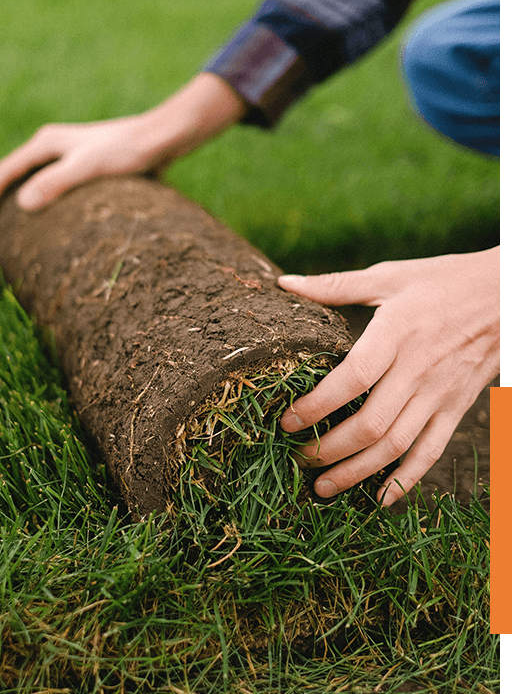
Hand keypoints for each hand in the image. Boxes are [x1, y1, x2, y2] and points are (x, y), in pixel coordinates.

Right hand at [0, 73, 245, 225]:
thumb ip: (57, 183)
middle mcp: (55, 146)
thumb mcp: (89, 167)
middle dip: (2, 201)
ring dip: (25, 202)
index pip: (6, 171)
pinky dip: (50, 204)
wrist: (162, 138)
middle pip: (17, 174)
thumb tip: (23, 204)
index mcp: (47, 143)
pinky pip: (59, 187)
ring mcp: (72, 155)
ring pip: (38, 181)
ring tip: (18, 230)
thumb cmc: (127, 151)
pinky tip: (58, 224)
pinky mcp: (90, 166)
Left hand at [278, 247, 499, 505]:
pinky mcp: (457, 408)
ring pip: (396, 446)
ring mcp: (440, 394)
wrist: (507, 294)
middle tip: (297, 457)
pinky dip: (406, 480)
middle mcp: (418, 370)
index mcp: (396, 334)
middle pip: (371, 424)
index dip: (317, 405)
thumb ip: (335, 285)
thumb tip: (285, 283)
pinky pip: (432, 452)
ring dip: (357, 472)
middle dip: (329, 449)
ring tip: (323, 487)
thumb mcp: (389, 276)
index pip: (351, 379)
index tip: (287, 420)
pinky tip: (380, 499)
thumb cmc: (443, 281)